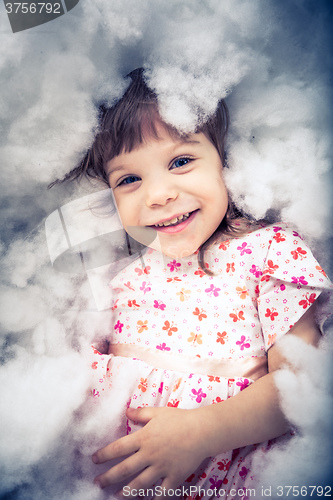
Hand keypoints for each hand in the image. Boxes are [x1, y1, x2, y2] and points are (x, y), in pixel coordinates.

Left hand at [92, 406, 208, 495]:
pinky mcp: (174, 477)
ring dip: (125, 492)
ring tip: (116, 496)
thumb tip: (126, 412)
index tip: (94, 460)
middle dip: (108, 478)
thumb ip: (140, 414)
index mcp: (143, 438)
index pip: (118, 448)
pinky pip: (161, 492)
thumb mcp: (157, 412)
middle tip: (98, 483)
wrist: (201, 430)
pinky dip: (153, 499)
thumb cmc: (179, 419)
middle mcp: (149, 455)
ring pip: (139, 484)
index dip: (104, 455)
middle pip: (124, 469)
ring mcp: (161, 468)